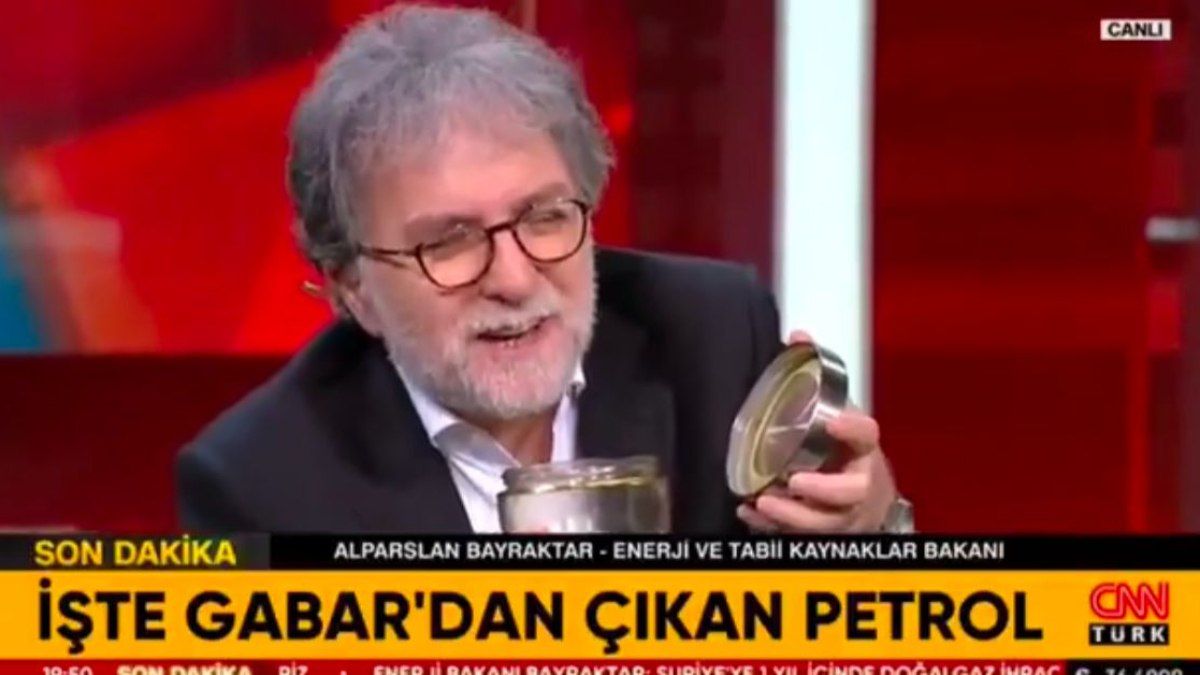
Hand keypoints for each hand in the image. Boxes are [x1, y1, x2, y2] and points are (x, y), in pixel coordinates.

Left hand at [735, 330, 897, 532]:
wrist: (869, 495)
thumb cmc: (847, 451)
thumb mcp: (837, 412)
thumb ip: (817, 376)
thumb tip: (798, 336)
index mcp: (862, 448)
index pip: (866, 435)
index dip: (852, 428)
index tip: (832, 421)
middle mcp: (858, 483)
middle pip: (851, 492)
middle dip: (823, 489)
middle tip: (793, 481)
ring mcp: (845, 512)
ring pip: (826, 522)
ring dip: (793, 516)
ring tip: (762, 504)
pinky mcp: (826, 531)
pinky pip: (802, 536)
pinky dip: (774, 529)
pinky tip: (750, 514)